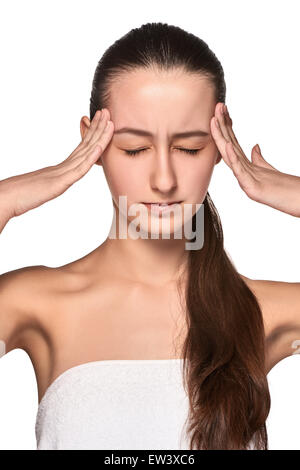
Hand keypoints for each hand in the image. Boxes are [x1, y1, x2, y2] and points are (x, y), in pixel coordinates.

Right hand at [0, 108, 113, 219]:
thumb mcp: (43, 188)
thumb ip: (52, 183)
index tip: (101, 121)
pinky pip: (78, 169)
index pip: (80, 149)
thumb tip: (57, 182)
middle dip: (98, 128)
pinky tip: (100, 147)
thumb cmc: (20, 195)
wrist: (5, 198)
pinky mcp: (59, 183)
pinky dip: (90, 158)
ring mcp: (61, 173)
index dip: (92, 134)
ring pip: (85, 153)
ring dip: (99, 137)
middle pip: (84, 145)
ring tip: (108, 121)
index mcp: (60, 169)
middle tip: (107, 111)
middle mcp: (62, 167)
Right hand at [210, 102, 299, 217]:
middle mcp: (243, 171)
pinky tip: (228, 146)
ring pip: (229, 155)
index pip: (233, 141)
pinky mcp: (251, 188)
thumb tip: (255, 147)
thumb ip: (259, 158)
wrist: (293, 202)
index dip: (227, 125)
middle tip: (217, 106)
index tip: (222, 109)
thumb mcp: (268, 169)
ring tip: (214, 121)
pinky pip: (240, 171)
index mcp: (246, 165)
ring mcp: (245, 179)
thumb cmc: (281, 190)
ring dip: (221, 138)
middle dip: (221, 125)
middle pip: (228, 144)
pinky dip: (233, 158)